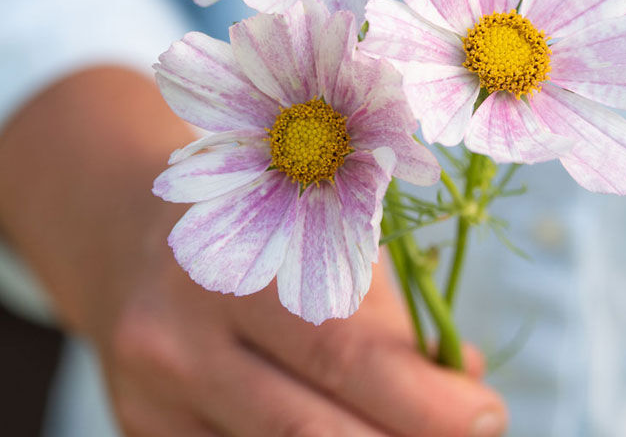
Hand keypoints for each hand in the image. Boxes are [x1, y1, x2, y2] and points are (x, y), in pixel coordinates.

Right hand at [99, 229, 507, 435]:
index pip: (340, 349)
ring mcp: (151, 394)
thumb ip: (383, 308)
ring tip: (411, 429)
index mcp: (234, 259)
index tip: (486, 414)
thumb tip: (462, 379)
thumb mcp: (316, 229)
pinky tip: (346, 428)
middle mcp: (181, 333)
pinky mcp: (141, 429)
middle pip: (308, 429)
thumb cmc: (250, 220)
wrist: (128, 232)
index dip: (422, 398)